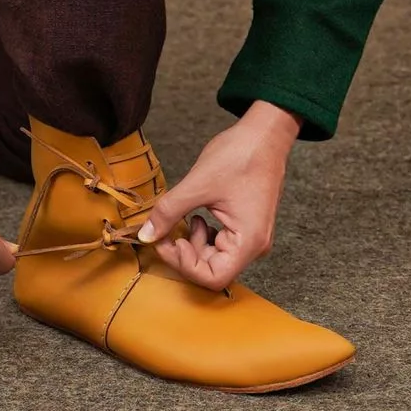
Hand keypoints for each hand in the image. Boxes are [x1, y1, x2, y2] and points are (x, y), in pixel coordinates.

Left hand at [135, 114, 291, 289]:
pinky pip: (221, 242)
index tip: (166, 241)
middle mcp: (254, 246)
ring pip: (216, 257)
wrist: (265, 133)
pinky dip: (204, 234)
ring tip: (186, 217)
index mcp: (248, 242)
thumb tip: (146, 235)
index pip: (213, 277)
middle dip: (185, 253)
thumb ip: (169, 212)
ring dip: (194, 243)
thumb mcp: (197, 184)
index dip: (184, 264)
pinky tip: (197, 214)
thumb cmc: (239, 156)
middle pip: (213, 269)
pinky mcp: (247, 225)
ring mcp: (252, 236)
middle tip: (166, 230)